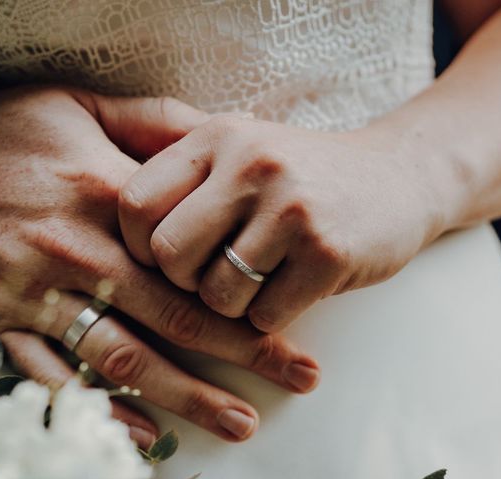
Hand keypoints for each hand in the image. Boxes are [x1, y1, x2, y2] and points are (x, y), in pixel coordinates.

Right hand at [0, 86, 320, 445]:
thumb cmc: (1, 130)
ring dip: (183, 397)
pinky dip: (95, 410)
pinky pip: (53, 379)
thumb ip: (154, 123)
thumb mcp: (79, 105)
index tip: (297, 328)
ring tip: (236, 424)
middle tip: (295, 383)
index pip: (196, 262)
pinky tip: (139, 435)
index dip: (251, 299)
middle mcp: (76, 254)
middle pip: (174, 320)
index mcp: (106, 200)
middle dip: (242, 356)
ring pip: (122, 358)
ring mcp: (34, 295)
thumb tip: (221, 133)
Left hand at [116, 115, 445, 331]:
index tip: (159, 261)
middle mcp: (250, 165)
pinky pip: (264, 316)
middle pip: (167, 256)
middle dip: (181, 285)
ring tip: (260, 281)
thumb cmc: (298, 180)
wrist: (402, 178)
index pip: (133, 204)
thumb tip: (98, 227)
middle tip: (211, 279)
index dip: (133, 247)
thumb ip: (178, 177)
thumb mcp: (238, 152)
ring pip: (215, 295)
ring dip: (231, 307)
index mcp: (215, 138)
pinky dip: (270, 318)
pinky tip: (292, 289)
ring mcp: (292, 209)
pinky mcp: (327, 253)